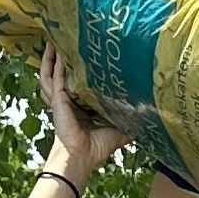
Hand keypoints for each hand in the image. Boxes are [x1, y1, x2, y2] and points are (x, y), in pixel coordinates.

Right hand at [37, 47, 128, 186]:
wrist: (83, 156)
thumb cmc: (96, 147)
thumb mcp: (118, 132)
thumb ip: (129, 123)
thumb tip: (147, 119)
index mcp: (78, 106)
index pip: (76, 83)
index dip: (76, 70)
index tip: (83, 55)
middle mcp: (67, 100)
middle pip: (59, 74)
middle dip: (58, 58)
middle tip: (62, 41)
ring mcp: (60, 99)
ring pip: (50, 73)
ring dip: (50, 57)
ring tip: (52, 41)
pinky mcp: (58, 100)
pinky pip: (54, 78)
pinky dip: (55, 64)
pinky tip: (56, 51)